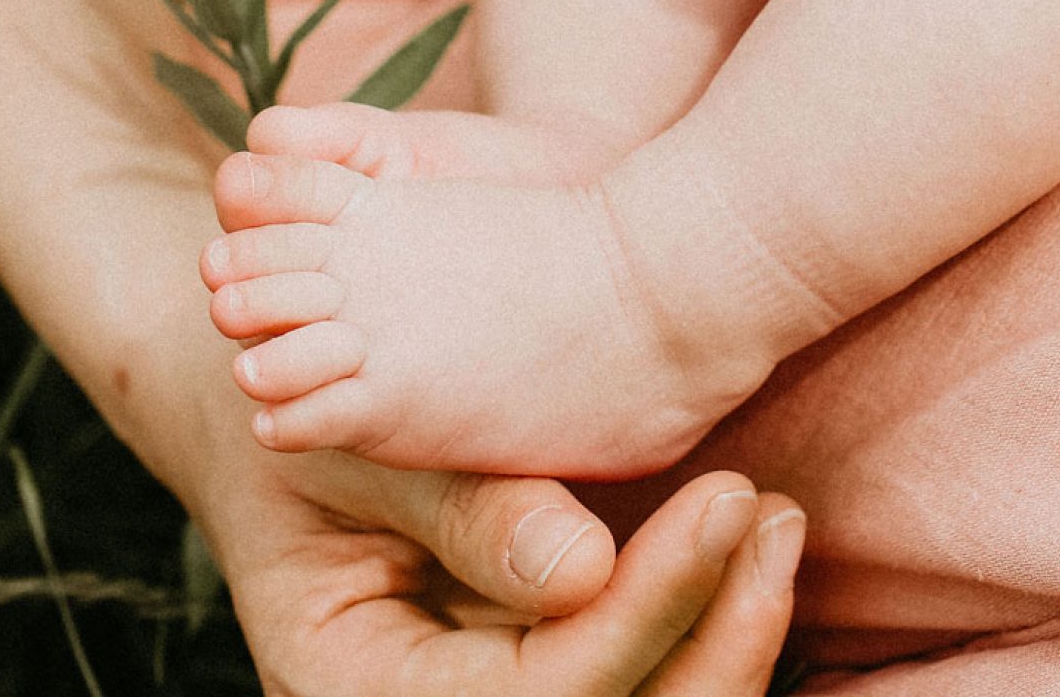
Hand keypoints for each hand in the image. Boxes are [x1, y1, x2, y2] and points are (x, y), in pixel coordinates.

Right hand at [196, 440, 801, 696]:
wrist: (283, 393)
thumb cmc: (302, 407)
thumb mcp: (355, 444)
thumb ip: (461, 506)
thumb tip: (582, 570)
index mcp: (352, 689)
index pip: (532, 696)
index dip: (639, 615)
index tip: (721, 505)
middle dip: (712, 646)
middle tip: (772, 518)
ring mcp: (491, 689)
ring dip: (728, 641)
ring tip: (777, 523)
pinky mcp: (543, 657)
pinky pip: (641, 674)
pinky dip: (707, 624)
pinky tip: (750, 540)